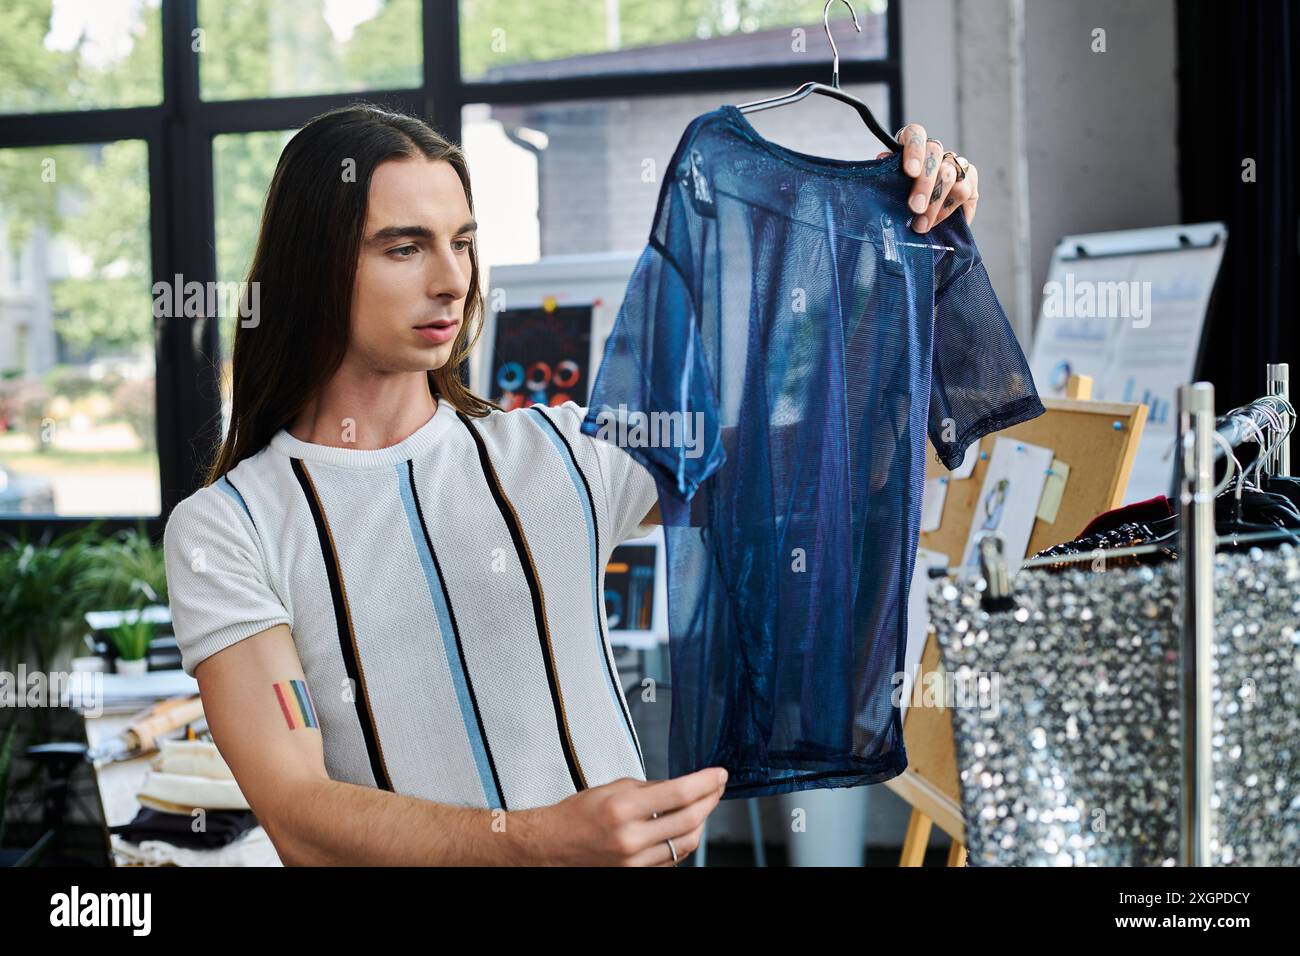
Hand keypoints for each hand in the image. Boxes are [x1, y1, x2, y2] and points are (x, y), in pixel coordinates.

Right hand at [523, 766, 727, 865]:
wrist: (552, 846)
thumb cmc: (577, 815)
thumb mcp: (613, 788)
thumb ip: (649, 788)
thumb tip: (680, 787)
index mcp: (623, 809)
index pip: (679, 794)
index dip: (706, 782)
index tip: (719, 774)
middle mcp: (631, 838)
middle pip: (690, 820)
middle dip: (711, 800)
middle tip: (718, 787)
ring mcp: (635, 861)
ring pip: (687, 843)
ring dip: (702, 822)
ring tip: (704, 806)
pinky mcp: (636, 874)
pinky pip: (673, 859)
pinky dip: (683, 841)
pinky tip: (684, 827)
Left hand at [876, 122, 978, 233]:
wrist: (923, 223)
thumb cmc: (899, 202)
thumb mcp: (889, 189)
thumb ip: (887, 174)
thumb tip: (883, 158)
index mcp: (912, 147)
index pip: (915, 133)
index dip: (914, 149)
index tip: (910, 172)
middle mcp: (935, 151)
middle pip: (934, 155)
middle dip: (924, 184)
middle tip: (915, 208)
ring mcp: (955, 164)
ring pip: (950, 176)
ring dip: (935, 204)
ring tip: (921, 225)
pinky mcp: (970, 180)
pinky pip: (964, 192)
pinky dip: (947, 210)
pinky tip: (936, 222)